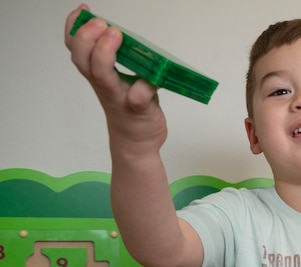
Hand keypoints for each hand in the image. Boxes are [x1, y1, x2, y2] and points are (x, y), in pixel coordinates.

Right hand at [65, 4, 166, 153]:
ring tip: (114, 34)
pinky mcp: (138, 109)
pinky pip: (138, 95)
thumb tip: (119, 32)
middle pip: (82, 59)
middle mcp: (103, 84)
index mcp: (97, 74)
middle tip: (101, 22)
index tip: (82, 10)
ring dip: (105, 53)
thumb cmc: (130, 107)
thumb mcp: (118, 79)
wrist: (136, 144)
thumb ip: (118, 60)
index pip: (77, 49)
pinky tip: (151, 76)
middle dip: (86, 37)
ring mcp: (119, 97)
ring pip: (102, 75)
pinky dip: (144, 84)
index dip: (75, 28)